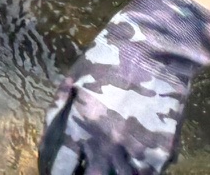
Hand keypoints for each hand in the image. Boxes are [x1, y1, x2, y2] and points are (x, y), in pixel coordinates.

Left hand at [36, 0, 209, 174]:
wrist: (155, 47)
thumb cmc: (108, 59)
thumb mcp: (72, 82)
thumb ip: (58, 117)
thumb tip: (50, 149)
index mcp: (79, 128)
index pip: (61, 171)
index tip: (61, 173)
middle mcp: (105, 147)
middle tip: (85, 170)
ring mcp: (134, 153)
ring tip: (107, 165)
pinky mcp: (159, 154)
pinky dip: (136, 173)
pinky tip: (130, 164)